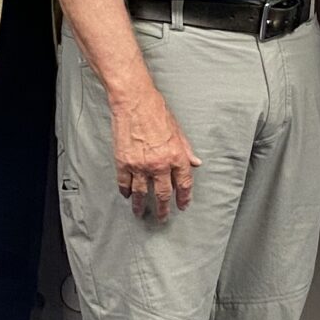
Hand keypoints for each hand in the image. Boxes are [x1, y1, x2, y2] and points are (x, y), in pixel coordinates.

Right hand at [111, 83, 201, 220]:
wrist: (134, 102)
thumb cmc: (156, 111)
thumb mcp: (178, 130)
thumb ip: (186, 149)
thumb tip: (196, 162)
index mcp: (176, 156)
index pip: (184, 183)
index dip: (184, 197)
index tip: (183, 205)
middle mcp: (159, 165)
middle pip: (163, 193)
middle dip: (164, 208)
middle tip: (163, 217)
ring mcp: (140, 165)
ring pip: (142, 193)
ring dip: (142, 205)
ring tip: (141, 213)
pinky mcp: (123, 163)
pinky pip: (125, 183)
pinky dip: (126, 191)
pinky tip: (127, 195)